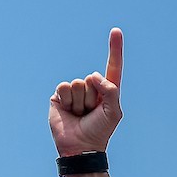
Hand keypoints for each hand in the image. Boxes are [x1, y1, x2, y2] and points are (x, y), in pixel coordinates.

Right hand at [49, 28, 123, 156]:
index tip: (116, 30)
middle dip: (93, 97)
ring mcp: (75, 91)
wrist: (80, 146)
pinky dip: (68, 99)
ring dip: (80, 101)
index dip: (114, 49)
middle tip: (91, 112)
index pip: (112, 66)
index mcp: (107, 91)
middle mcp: (91, 88)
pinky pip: (64, 87)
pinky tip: (69, 111)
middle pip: (91, 79)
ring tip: (80, 114)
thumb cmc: (100, 131)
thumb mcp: (114, 112)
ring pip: (78, 83)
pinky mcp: (60, 95)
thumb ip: (111, 91)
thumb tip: (94, 75)